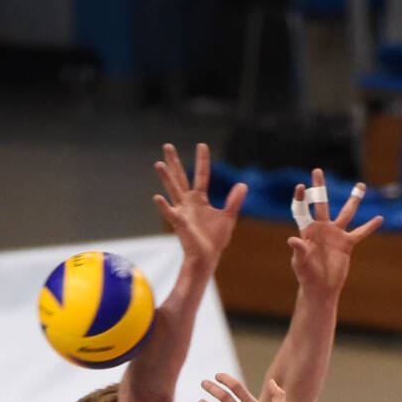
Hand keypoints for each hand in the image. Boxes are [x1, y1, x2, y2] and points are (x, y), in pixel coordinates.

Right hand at [154, 142, 244, 271]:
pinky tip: (158, 197)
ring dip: (166, 178)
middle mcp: (188, 202)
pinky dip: (164, 206)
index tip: (202, 145)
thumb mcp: (228, 216)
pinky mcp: (180, 224)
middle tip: (167, 146)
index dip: (203, 160)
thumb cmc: (215, 239)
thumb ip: (234, 200)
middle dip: (174, 162)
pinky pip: (171, 213)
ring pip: (173, 190)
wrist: (207, 257)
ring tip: (159, 164)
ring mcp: (182, 212)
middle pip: (180, 178)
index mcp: (200, 199)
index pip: (201, 175)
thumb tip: (243, 184)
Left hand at [289, 169, 380, 297]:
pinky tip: (379, 218)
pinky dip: (370, 226)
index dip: (301, 199)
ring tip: (360, 185)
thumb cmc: (306, 275)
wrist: (320, 287)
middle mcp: (321, 228)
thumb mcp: (300, 263)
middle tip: (317, 170)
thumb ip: (299, 250)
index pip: (302, 210)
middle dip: (319, 187)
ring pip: (346, 213)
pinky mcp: (347, 244)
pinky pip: (360, 233)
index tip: (301, 186)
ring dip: (354, 200)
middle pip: (321, 203)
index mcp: (307, 231)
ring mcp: (335, 234)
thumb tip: (292, 240)